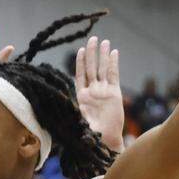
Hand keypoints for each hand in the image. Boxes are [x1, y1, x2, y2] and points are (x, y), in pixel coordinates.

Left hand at [75, 36, 124, 151]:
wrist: (106, 139)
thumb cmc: (90, 134)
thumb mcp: (78, 122)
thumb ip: (74, 113)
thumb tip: (63, 106)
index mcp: (81, 95)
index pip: (80, 74)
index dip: (80, 62)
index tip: (81, 50)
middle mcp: (92, 91)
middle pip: (92, 68)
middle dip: (92, 53)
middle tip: (93, 38)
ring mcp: (104, 91)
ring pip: (103, 69)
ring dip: (103, 55)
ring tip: (104, 41)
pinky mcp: (115, 93)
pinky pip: (114, 75)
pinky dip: (114, 64)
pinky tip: (113, 52)